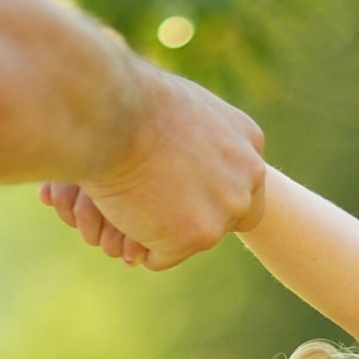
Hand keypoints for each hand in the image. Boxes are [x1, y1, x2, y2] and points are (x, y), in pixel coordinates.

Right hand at [38, 66, 263, 269]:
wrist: (109, 113)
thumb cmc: (131, 101)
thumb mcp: (184, 107)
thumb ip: (203, 135)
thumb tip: (200, 149)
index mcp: (248, 141)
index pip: (246, 185)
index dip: (212, 193)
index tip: (181, 190)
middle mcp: (247, 178)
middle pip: (229, 218)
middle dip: (194, 217)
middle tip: (155, 204)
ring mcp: (225, 209)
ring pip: (193, 238)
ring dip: (161, 229)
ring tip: (127, 201)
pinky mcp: (197, 236)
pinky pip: (161, 256)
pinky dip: (137, 243)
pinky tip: (119, 214)